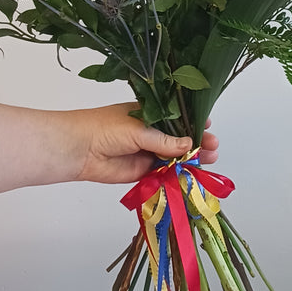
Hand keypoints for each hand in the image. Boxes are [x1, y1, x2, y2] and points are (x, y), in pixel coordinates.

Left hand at [75, 103, 218, 184]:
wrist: (78, 150)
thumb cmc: (104, 128)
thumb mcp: (139, 129)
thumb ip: (164, 140)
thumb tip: (189, 144)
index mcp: (150, 114)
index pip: (178, 117)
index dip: (194, 121)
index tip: (209, 125)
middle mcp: (150, 132)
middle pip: (180, 139)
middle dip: (198, 142)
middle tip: (213, 147)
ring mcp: (147, 152)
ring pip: (174, 157)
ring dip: (191, 160)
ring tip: (209, 161)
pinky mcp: (142, 172)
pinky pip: (164, 174)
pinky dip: (178, 176)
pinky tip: (192, 176)